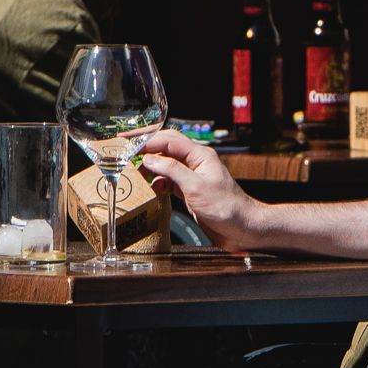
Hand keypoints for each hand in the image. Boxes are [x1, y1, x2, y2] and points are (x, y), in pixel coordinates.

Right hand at [136, 130, 262, 247]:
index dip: (147, 141)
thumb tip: (149, 158)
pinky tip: (149, 188)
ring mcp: (193, 177)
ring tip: (133, 172)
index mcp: (200, 155)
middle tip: (125, 151)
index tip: (128, 144)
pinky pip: (169, 181)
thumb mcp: (196, 187)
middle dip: (146, 148)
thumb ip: (172, 170)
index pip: (169, 140)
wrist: (242, 228)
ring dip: (150, 167)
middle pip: (166, 148)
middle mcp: (196, 163)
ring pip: (166, 165)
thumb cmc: (227, 208)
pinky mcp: (190, 191)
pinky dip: (157, 183)